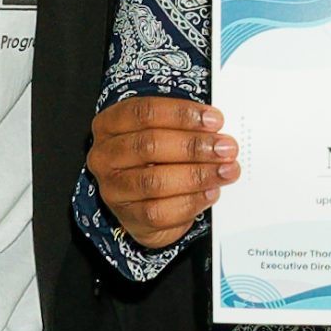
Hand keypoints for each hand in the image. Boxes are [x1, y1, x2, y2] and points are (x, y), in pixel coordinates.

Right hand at [87, 96, 239, 249]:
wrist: (143, 198)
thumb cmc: (156, 155)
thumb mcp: (164, 131)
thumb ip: (186, 126)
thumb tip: (218, 130)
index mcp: (110, 124)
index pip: (144, 112)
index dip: (182, 115)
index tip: (214, 120)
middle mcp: (105, 156)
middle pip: (150, 145)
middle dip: (194, 146)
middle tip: (225, 147)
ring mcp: (113, 190)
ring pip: (155, 182)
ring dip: (197, 175)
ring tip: (225, 171)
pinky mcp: (128, 218)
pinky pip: (160, 212)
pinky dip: (191, 202)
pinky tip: (210, 193)